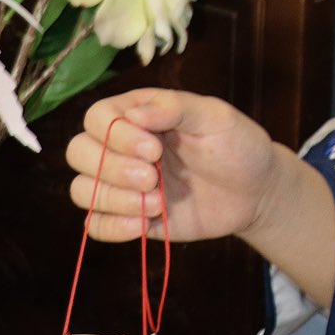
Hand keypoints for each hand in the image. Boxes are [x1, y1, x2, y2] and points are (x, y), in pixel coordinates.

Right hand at [66, 88, 284, 242]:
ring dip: (114, 199)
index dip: (115, 135)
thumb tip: (134, 112)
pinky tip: (144, 224)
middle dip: (111, 168)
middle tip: (152, 178)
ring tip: (159, 202)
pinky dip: (112, 227)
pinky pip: (95, 225)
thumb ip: (174, 107)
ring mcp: (123, 184)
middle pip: (78, 152)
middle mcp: (122, 147)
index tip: (155, 149)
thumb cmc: (237, 145)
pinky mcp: (130, 216)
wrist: (256, 192)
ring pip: (81, 190)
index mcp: (138, 114)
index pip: (96, 117)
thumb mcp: (214, 117)